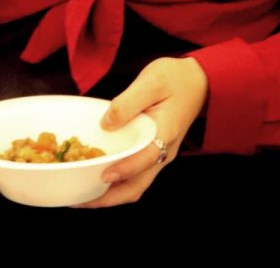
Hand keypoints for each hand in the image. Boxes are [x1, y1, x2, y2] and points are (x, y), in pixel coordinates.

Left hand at [75, 56, 207, 207]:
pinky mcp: (153, 152)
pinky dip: (116, 181)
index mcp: (164, 133)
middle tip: (81, 200)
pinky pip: (135, 174)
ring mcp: (159, 155)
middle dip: (110, 198)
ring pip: (135, 185)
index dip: (124, 169)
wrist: (198, 82)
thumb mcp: (151, 82)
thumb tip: (106, 124)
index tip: (103, 176)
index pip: (144, 158)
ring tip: (82, 195)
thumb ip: (128, 103)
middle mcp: (163, 152)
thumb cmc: (175, 79)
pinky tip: (95, 176)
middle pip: (138, 186)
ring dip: (110, 194)